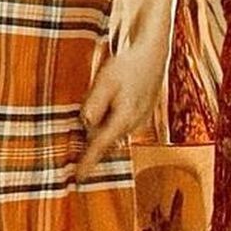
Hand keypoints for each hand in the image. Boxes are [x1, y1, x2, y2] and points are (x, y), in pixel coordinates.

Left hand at [76, 35, 168, 181]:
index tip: (78, 179)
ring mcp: (140, 118)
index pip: (100, 146)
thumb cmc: (128, 64)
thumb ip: (94, 104)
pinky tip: (107, 112)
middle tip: (77, 155)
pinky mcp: (142, 111)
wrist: (154, 52)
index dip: (88, 163)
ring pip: (115, 133)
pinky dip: (111, 123)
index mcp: (124, 118)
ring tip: (91, 128)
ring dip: (101, 133)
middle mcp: (134, 123)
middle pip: (107, 141)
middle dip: (92, 148)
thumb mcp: (105, 81)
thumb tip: (85, 124)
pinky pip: (122, 125)